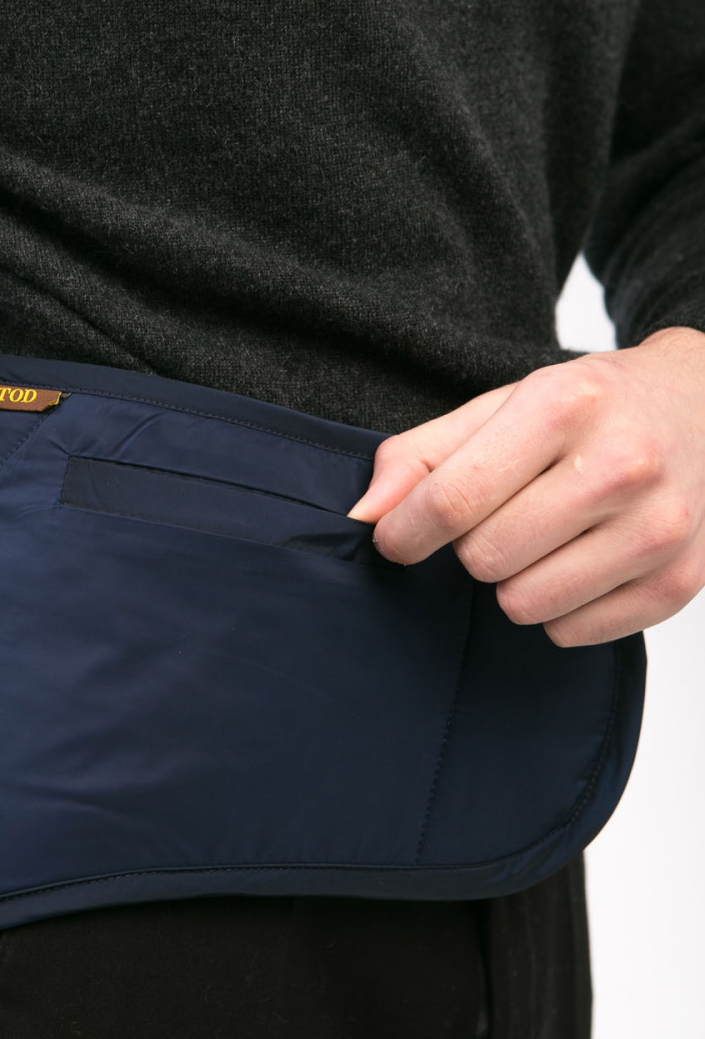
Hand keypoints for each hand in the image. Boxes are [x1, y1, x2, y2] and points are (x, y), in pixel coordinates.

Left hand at [346, 326, 704, 646]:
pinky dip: (558, 606)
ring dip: (513, 579)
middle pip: (485, 557)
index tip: (395, 537)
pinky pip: (571, 633)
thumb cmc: (591, 408)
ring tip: (542, 536)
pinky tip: (580, 559)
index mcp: (565, 406)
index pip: (453, 500)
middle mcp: (622, 465)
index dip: (405, 531)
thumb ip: (421, 456)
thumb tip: (365, 516)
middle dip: (471, 545)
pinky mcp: (679, 582)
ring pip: (524, 603)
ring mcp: (659, 528)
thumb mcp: (502, 405)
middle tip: (499, 516)